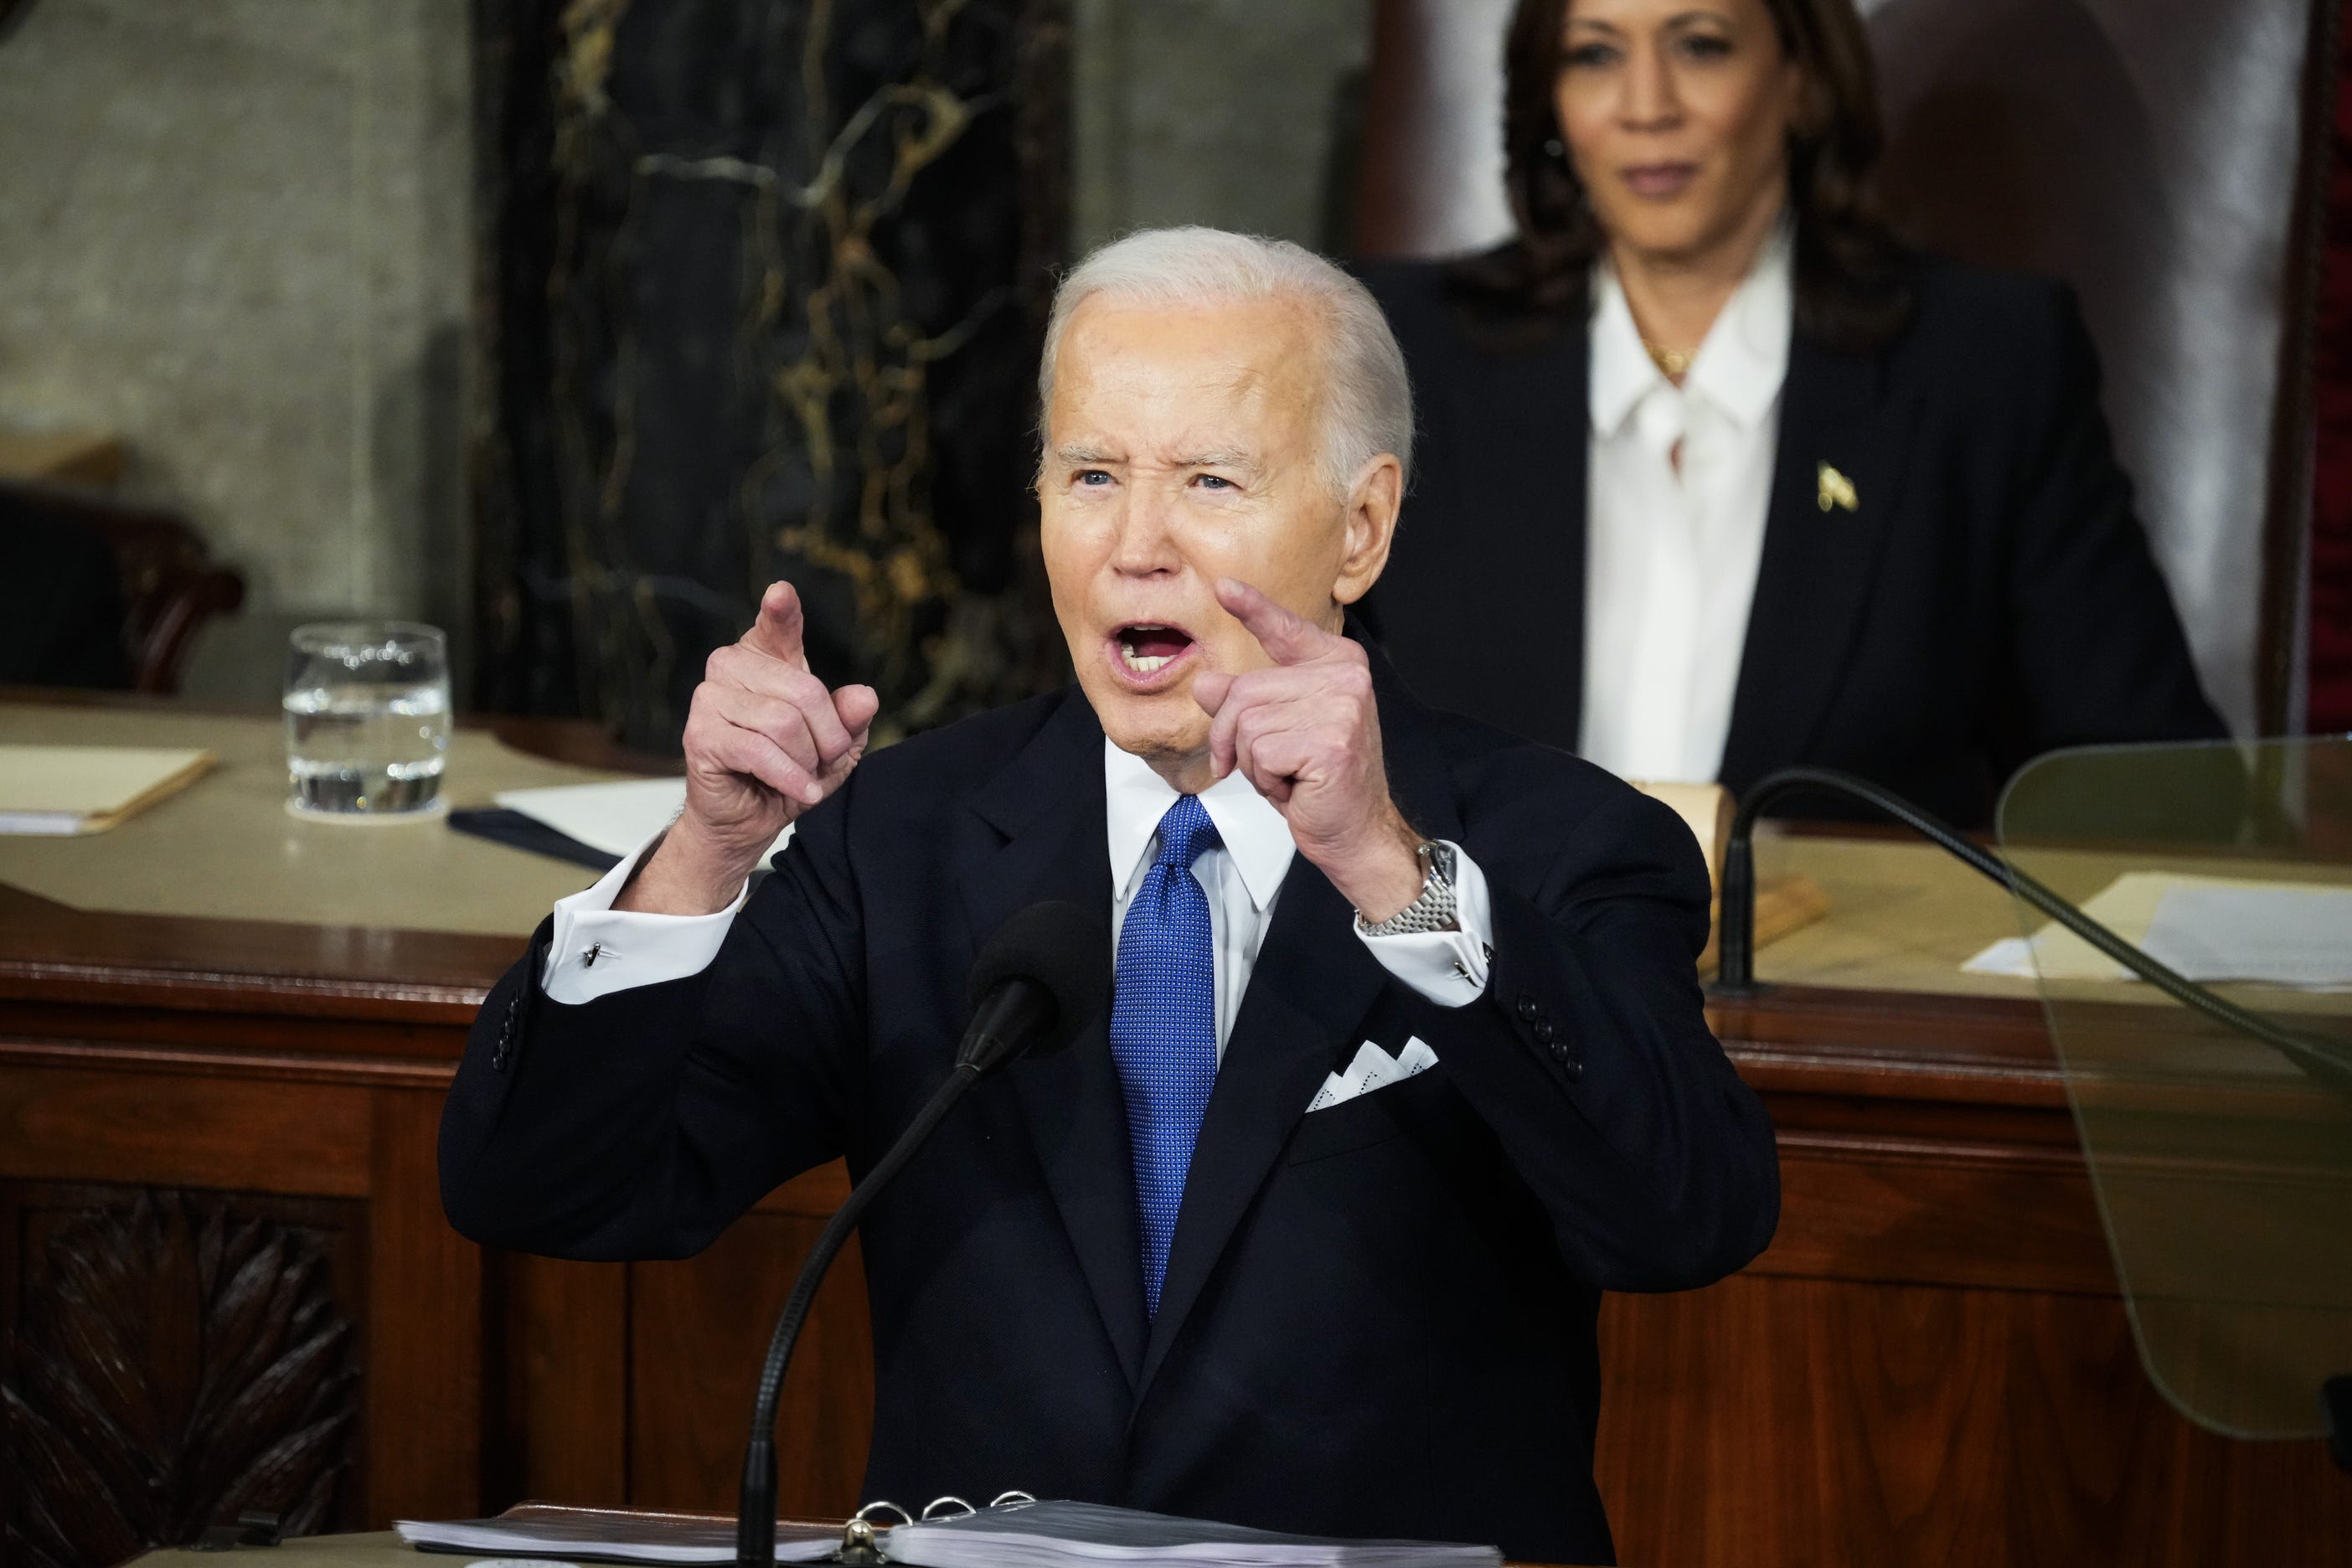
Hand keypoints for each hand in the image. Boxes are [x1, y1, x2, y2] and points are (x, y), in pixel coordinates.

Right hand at [622, 582, 878, 913]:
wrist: (747, 819)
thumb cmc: (789, 772)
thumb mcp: (834, 746)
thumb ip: (850, 719)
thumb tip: (864, 697)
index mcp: (765, 657)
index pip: (777, 627)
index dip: (782, 611)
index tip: (782, 594)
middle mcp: (731, 666)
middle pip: (804, 690)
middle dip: (827, 736)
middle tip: (823, 761)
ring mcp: (709, 698)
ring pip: (783, 722)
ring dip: (806, 761)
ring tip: (802, 776)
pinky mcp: (700, 734)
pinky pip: (759, 750)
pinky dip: (791, 777)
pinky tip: (802, 791)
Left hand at [1191, 579, 1424, 921]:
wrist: (1356, 832)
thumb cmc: (1320, 783)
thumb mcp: (1275, 733)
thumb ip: (1246, 702)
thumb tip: (1207, 684)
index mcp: (1337, 664)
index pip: (1285, 630)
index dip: (1253, 608)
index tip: (1223, 587)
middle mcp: (1344, 677)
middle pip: (1243, 691)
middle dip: (1237, 738)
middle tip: (1268, 766)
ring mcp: (1340, 707)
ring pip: (1247, 725)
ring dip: (1254, 763)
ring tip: (1289, 776)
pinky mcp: (1329, 741)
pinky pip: (1259, 753)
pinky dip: (1266, 780)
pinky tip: (1297, 788)